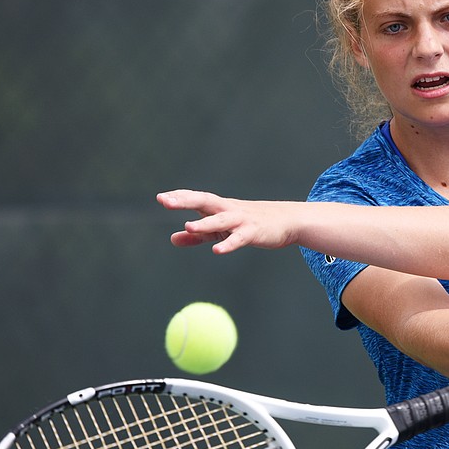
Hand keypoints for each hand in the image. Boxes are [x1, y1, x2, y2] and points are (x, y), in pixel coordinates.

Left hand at [157, 189, 301, 253]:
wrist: (287, 221)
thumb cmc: (251, 223)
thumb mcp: (221, 230)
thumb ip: (197, 235)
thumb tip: (172, 238)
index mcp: (219, 207)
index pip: (196, 198)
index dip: (179, 197)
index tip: (161, 198)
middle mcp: (228, 209)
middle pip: (204, 201)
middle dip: (185, 200)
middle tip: (166, 201)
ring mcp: (241, 220)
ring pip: (220, 220)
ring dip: (204, 223)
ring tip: (188, 226)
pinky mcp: (253, 232)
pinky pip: (239, 239)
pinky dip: (229, 244)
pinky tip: (217, 251)